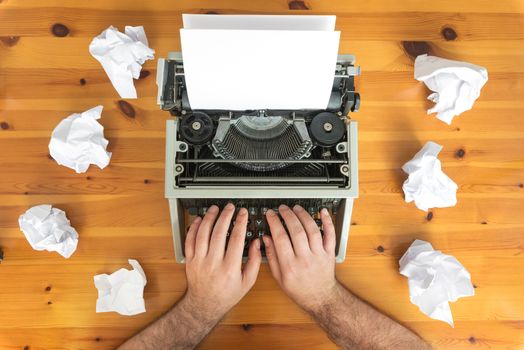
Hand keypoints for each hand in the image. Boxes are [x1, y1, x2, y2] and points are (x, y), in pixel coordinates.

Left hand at [184, 204, 261, 318]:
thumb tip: (258, 243)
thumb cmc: (227, 295)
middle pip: (219, 233)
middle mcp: (214, 263)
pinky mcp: (190, 261)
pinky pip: (190, 240)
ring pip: (203, 234)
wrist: (205, 305)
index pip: (237, 239)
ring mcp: (200, 261)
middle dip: (226, 216)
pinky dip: (194, 228)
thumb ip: (255, 261)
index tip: (243, 213)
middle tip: (230, 207)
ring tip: (215, 209)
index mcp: (230, 268)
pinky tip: (200, 220)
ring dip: (209, 218)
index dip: (241, 222)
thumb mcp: (248, 282)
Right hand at [263, 205, 337, 311]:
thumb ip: (271, 257)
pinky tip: (322, 212)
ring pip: (312, 230)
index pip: (280, 238)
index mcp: (290, 266)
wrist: (320, 298)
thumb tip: (266, 239)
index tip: (270, 214)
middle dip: (288, 216)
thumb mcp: (279, 278)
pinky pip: (330, 235)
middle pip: (296, 231)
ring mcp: (318, 255)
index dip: (274, 223)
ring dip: (304, 216)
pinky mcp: (329, 253)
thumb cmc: (299, 289)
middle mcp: (305, 259)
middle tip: (282, 209)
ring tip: (296, 208)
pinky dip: (328, 222)